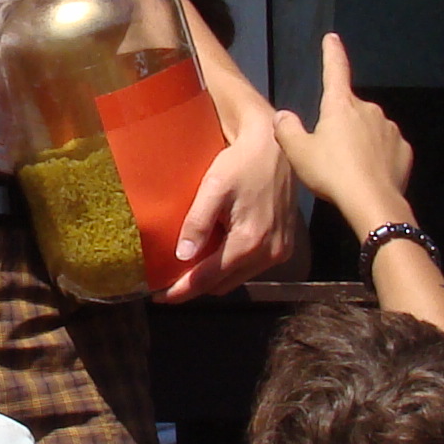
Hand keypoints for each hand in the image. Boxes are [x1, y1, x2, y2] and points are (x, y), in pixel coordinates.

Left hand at [162, 114, 295, 298]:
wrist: (276, 146)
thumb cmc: (242, 162)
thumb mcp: (214, 187)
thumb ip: (198, 222)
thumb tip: (181, 256)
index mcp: (249, 242)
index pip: (208, 279)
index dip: (181, 291)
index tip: (158, 297)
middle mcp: (268, 253)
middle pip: (223, 284)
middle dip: (196, 286)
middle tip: (170, 280)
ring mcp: (280, 252)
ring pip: (237, 278)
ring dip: (214, 276)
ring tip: (190, 267)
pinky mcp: (285, 246)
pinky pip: (252, 268)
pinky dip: (232, 266)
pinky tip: (216, 253)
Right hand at [269, 36, 415, 235]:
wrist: (372, 202)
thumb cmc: (332, 173)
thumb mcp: (299, 153)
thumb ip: (287, 130)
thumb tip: (283, 115)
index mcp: (341, 105)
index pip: (335, 70)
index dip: (332, 53)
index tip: (332, 38)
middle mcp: (369, 110)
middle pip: (351, 110)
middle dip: (342, 125)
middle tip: (330, 153)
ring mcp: (390, 129)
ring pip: (371, 130)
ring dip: (361, 142)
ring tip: (350, 170)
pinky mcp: (404, 150)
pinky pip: (387, 149)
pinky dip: (378, 158)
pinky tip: (369, 176)